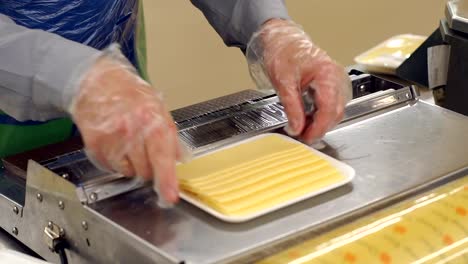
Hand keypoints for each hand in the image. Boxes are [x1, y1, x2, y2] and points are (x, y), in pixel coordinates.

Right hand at [68, 46, 187, 205]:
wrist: (99, 82)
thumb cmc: (132, 95)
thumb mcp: (159, 109)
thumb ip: (171, 136)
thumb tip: (181, 159)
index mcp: (152, 121)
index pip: (162, 158)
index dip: (167, 180)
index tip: (169, 197)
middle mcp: (131, 131)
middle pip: (145, 171)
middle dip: (149, 166)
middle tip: (145, 148)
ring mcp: (111, 139)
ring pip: (127, 172)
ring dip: (131, 164)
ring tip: (129, 143)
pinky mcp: (95, 145)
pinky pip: (110, 167)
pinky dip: (115, 161)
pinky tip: (116, 143)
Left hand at [247, 19, 351, 143]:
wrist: (283, 41)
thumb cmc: (283, 54)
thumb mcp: (283, 82)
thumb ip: (292, 107)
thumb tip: (296, 128)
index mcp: (327, 74)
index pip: (329, 108)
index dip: (319, 127)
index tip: (306, 138)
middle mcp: (337, 77)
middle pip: (336, 112)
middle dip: (320, 128)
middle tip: (302, 136)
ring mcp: (338, 81)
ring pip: (336, 111)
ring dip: (321, 123)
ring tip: (302, 128)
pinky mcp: (334, 85)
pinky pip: (333, 105)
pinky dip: (321, 115)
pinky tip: (308, 118)